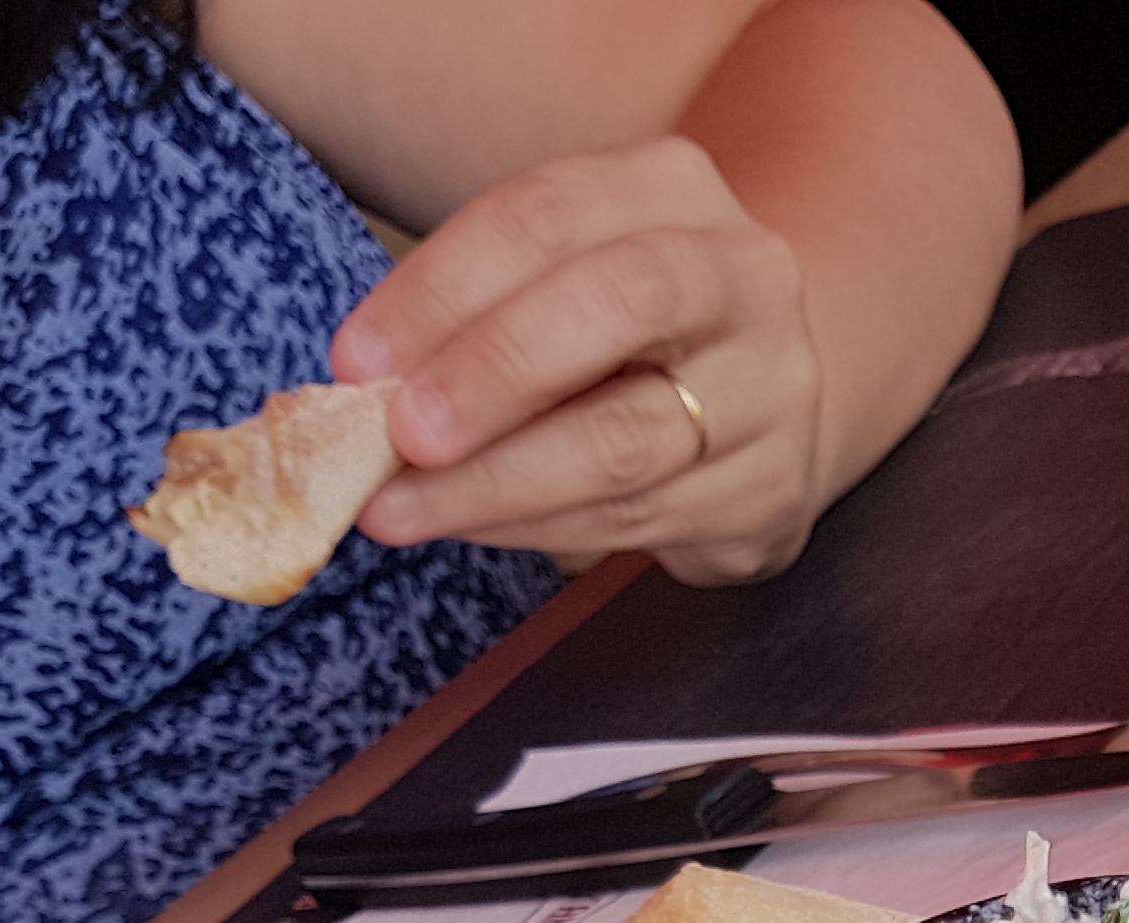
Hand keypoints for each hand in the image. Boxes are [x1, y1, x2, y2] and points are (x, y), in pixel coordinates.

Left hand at [334, 134, 827, 587]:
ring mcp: (771, 390)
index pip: (548, 216)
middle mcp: (743, 277)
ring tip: (401, 506)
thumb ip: (477, 311)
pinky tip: (470, 526)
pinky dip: (535, 527)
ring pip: (625, 441)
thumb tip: (364, 390)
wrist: (756, 391)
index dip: (443, 288)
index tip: (358, 360)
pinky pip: (636, 520)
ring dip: (496, 482)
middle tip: (399, 434)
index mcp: (674, 189)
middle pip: (620, 306)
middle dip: (493, 372)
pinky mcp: (770, 492)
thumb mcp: (557, 272)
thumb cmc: (621, 327)